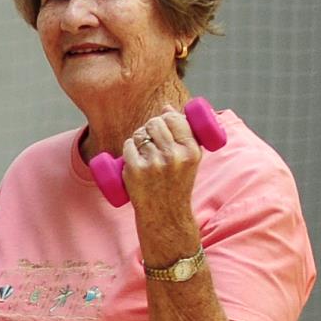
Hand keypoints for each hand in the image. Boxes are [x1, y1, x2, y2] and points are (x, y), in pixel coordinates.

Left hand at [122, 107, 203, 228]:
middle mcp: (174, 155)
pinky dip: (129, 149)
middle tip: (152, 139)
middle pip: (154, 123)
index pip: (174, 118)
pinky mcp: (135, 170)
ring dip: (139, 138)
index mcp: (192, 150)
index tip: (164, 123)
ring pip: (139, 134)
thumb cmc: (177, 183)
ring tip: (145, 152)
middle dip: (150, 127)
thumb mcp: (190, 159)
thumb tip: (166, 106)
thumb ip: (184, 133)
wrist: (166, 214)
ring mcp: (154, 163)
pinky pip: (128, 146)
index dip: (166, 117)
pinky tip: (134, 159)